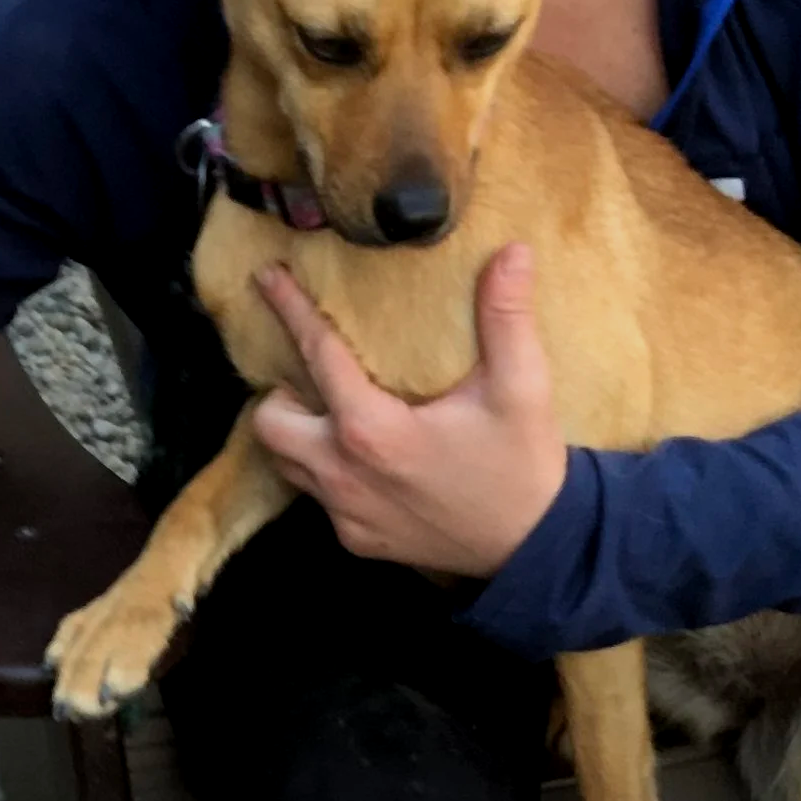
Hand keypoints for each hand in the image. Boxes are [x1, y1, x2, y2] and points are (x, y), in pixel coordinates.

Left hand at [250, 244, 565, 574]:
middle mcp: (343, 474)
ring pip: (286, 466)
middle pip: (269, 423)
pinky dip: (326, 471)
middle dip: (279, 394)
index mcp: (373, 430)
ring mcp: (344, 513)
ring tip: (331, 411)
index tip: (266, 278)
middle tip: (314, 376)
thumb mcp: (521, 388)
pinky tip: (362, 457)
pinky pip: (318, 499)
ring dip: (297, 434)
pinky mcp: (354, 540)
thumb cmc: (522, 464)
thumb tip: (510, 252)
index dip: (290, 309)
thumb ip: (506, 318)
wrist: (534, 549)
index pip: (318, 355)